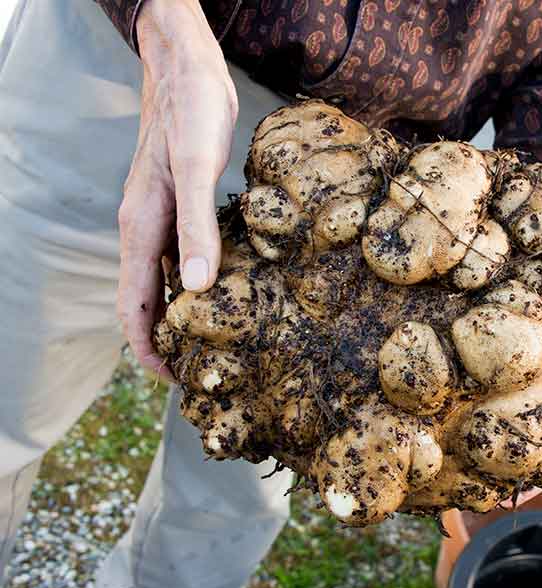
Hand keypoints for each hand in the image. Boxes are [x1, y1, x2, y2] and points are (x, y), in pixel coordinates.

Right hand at [116, 0, 237, 377]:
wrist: (188, 70)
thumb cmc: (190, 113)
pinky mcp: (182, 205)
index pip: (134, 305)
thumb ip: (195, 228)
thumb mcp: (196, 168)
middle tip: (202, 371)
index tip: (174, 380)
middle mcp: (146, 229)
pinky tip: (224, 289)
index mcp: (141, 228)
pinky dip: (197, 281)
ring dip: (182, 314)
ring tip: (214, 343)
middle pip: (146, 300)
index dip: (149, 347)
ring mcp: (162, 217)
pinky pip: (182, 257)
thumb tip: (197, 288)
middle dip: (166, 339)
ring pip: (164, 280)